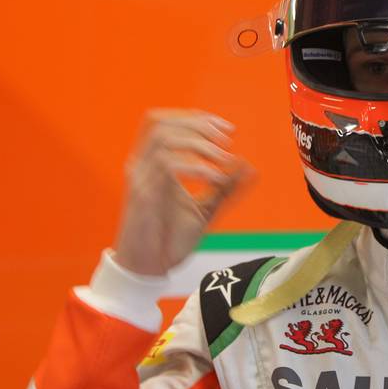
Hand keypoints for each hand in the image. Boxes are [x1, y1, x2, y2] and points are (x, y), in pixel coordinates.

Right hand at [113, 109, 251, 275]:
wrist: (150, 270)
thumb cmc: (171, 241)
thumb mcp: (205, 209)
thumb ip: (224, 187)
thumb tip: (247, 165)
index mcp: (153, 164)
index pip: (165, 122)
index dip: (197, 118)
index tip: (228, 130)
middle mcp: (142, 166)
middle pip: (160, 122)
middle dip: (198, 125)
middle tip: (227, 141)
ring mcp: (140, 178)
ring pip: (162, 138)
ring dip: (197, 142)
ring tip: (222, 159)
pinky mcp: (141, 194)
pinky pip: (165, 165)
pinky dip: (194, 166)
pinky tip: (213, 178)